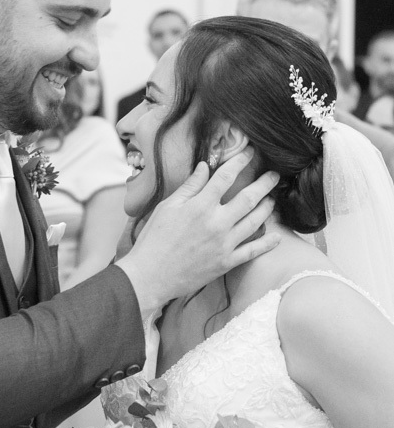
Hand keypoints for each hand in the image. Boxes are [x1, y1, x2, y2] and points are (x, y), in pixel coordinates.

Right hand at [116, 148, 279, 311]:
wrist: (150, 275)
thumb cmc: (153, 240)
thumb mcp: (167, 207)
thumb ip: (189, 187)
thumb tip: (205, 166)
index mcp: (200, 206)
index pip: (226, 177)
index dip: (240, 161)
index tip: (250, 152)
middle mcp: (216, 223)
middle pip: (248, 197)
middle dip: (265, 183)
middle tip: (275, 174)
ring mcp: (224, 244)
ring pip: (255, 221)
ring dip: (267, 208)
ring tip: (272, 199)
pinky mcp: (226, 263)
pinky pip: (252, 251)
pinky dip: (267, 244)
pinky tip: (277, 236)